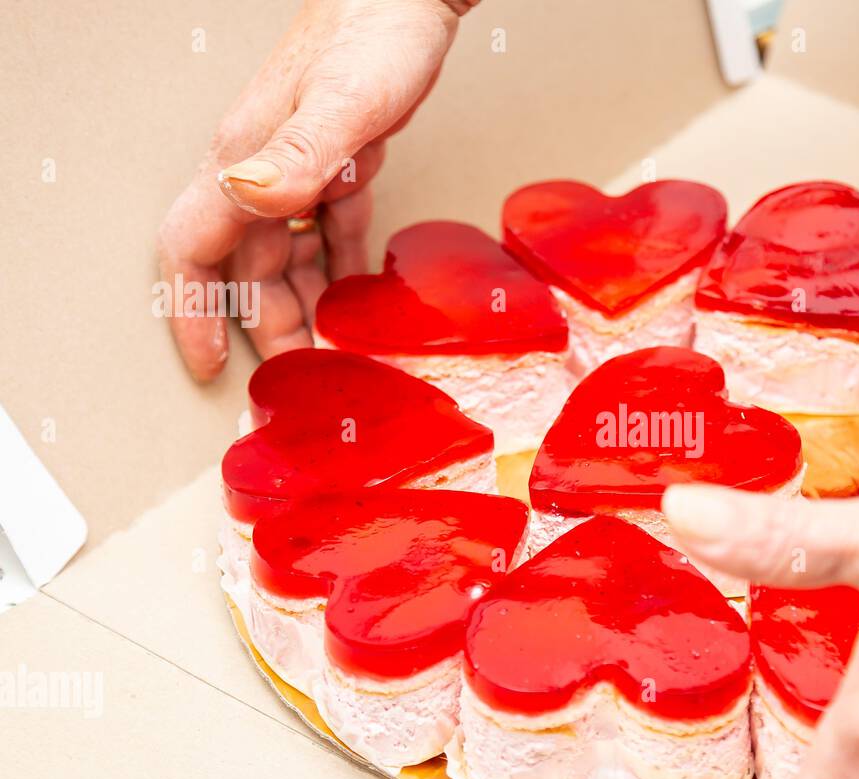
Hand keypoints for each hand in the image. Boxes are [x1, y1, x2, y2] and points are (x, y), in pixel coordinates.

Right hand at [158, 0, 476, 380]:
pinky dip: (337, 264)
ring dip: (303, 302)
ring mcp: (298, 165)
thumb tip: (247, 198)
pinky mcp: (338, 161)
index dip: (195, 310)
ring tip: (330, 349)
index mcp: (245, 158)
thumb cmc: (375, 34)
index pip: (195, 248)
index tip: (209, 361)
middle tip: (298, 375)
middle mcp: (262, 166)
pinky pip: (326, 228)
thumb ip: (297, 154)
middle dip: (265, 324)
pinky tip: (353, 293)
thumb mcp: (345, 101)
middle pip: (246, 266)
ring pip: (286, 253)